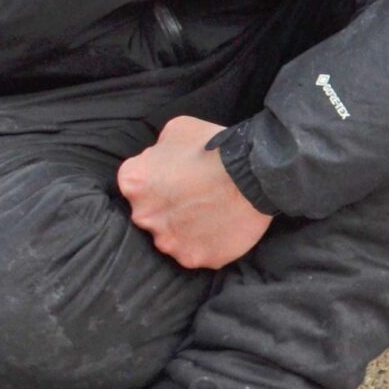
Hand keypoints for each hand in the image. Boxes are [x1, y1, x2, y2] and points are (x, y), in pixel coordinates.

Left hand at [118, 116, 272, 270]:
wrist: (254, 173)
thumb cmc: (216, 147)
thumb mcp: (176, 129)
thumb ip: (157, 151)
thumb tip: (159, 163)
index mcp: (133, 183)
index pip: (136, 185)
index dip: (159, 180)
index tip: (179, 178)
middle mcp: (144, 216)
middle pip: (152, 215)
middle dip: (169, 207)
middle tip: (197, 197)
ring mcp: (169, 242)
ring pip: (172, 238)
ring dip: (187, 229)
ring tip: (212, 214)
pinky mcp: (194, 258)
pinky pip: (198, 252)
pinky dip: (208, 244)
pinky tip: (223, 227)